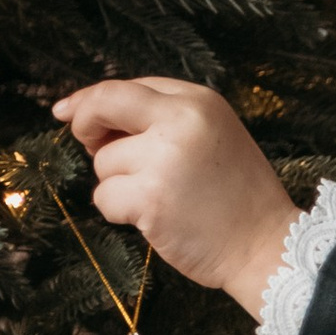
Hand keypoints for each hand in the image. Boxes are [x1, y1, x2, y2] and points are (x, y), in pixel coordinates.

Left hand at [48, 76, 299, 314]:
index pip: (130, 87)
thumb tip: (97, 118)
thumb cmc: (240, 200)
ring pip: (104, 162)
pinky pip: (105, 197)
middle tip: (87, 143)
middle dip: (85, 123)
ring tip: (161, 200)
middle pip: (105, 104)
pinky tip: (153, 220)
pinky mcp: (150, 197)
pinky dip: (119, 212)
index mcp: (199, 101)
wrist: (267, 247)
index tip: (69, 111)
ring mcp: (163, 159)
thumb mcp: (216, 138)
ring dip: (119, 184)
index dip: (94, 100)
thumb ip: (167, 121)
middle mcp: (181, 121)